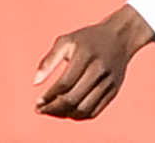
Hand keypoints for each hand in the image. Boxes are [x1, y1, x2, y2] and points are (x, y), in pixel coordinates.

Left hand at [33, 5, 154, 119]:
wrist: (119, 38)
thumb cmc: (87, 39)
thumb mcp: (65, 41)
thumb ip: (49, 61)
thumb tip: (35, 83)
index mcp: (85, 56)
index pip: (65, 83)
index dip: (49, 95)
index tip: (38, 102)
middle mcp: (99, 71)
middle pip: (74, 99)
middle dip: (54, 108)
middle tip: (41, 110)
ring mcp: (109, 83)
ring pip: (84, 109)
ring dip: (65, 115)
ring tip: (52, 112)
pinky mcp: (114, 92)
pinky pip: (95, 111)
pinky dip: (79, 116)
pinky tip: (67, 112)